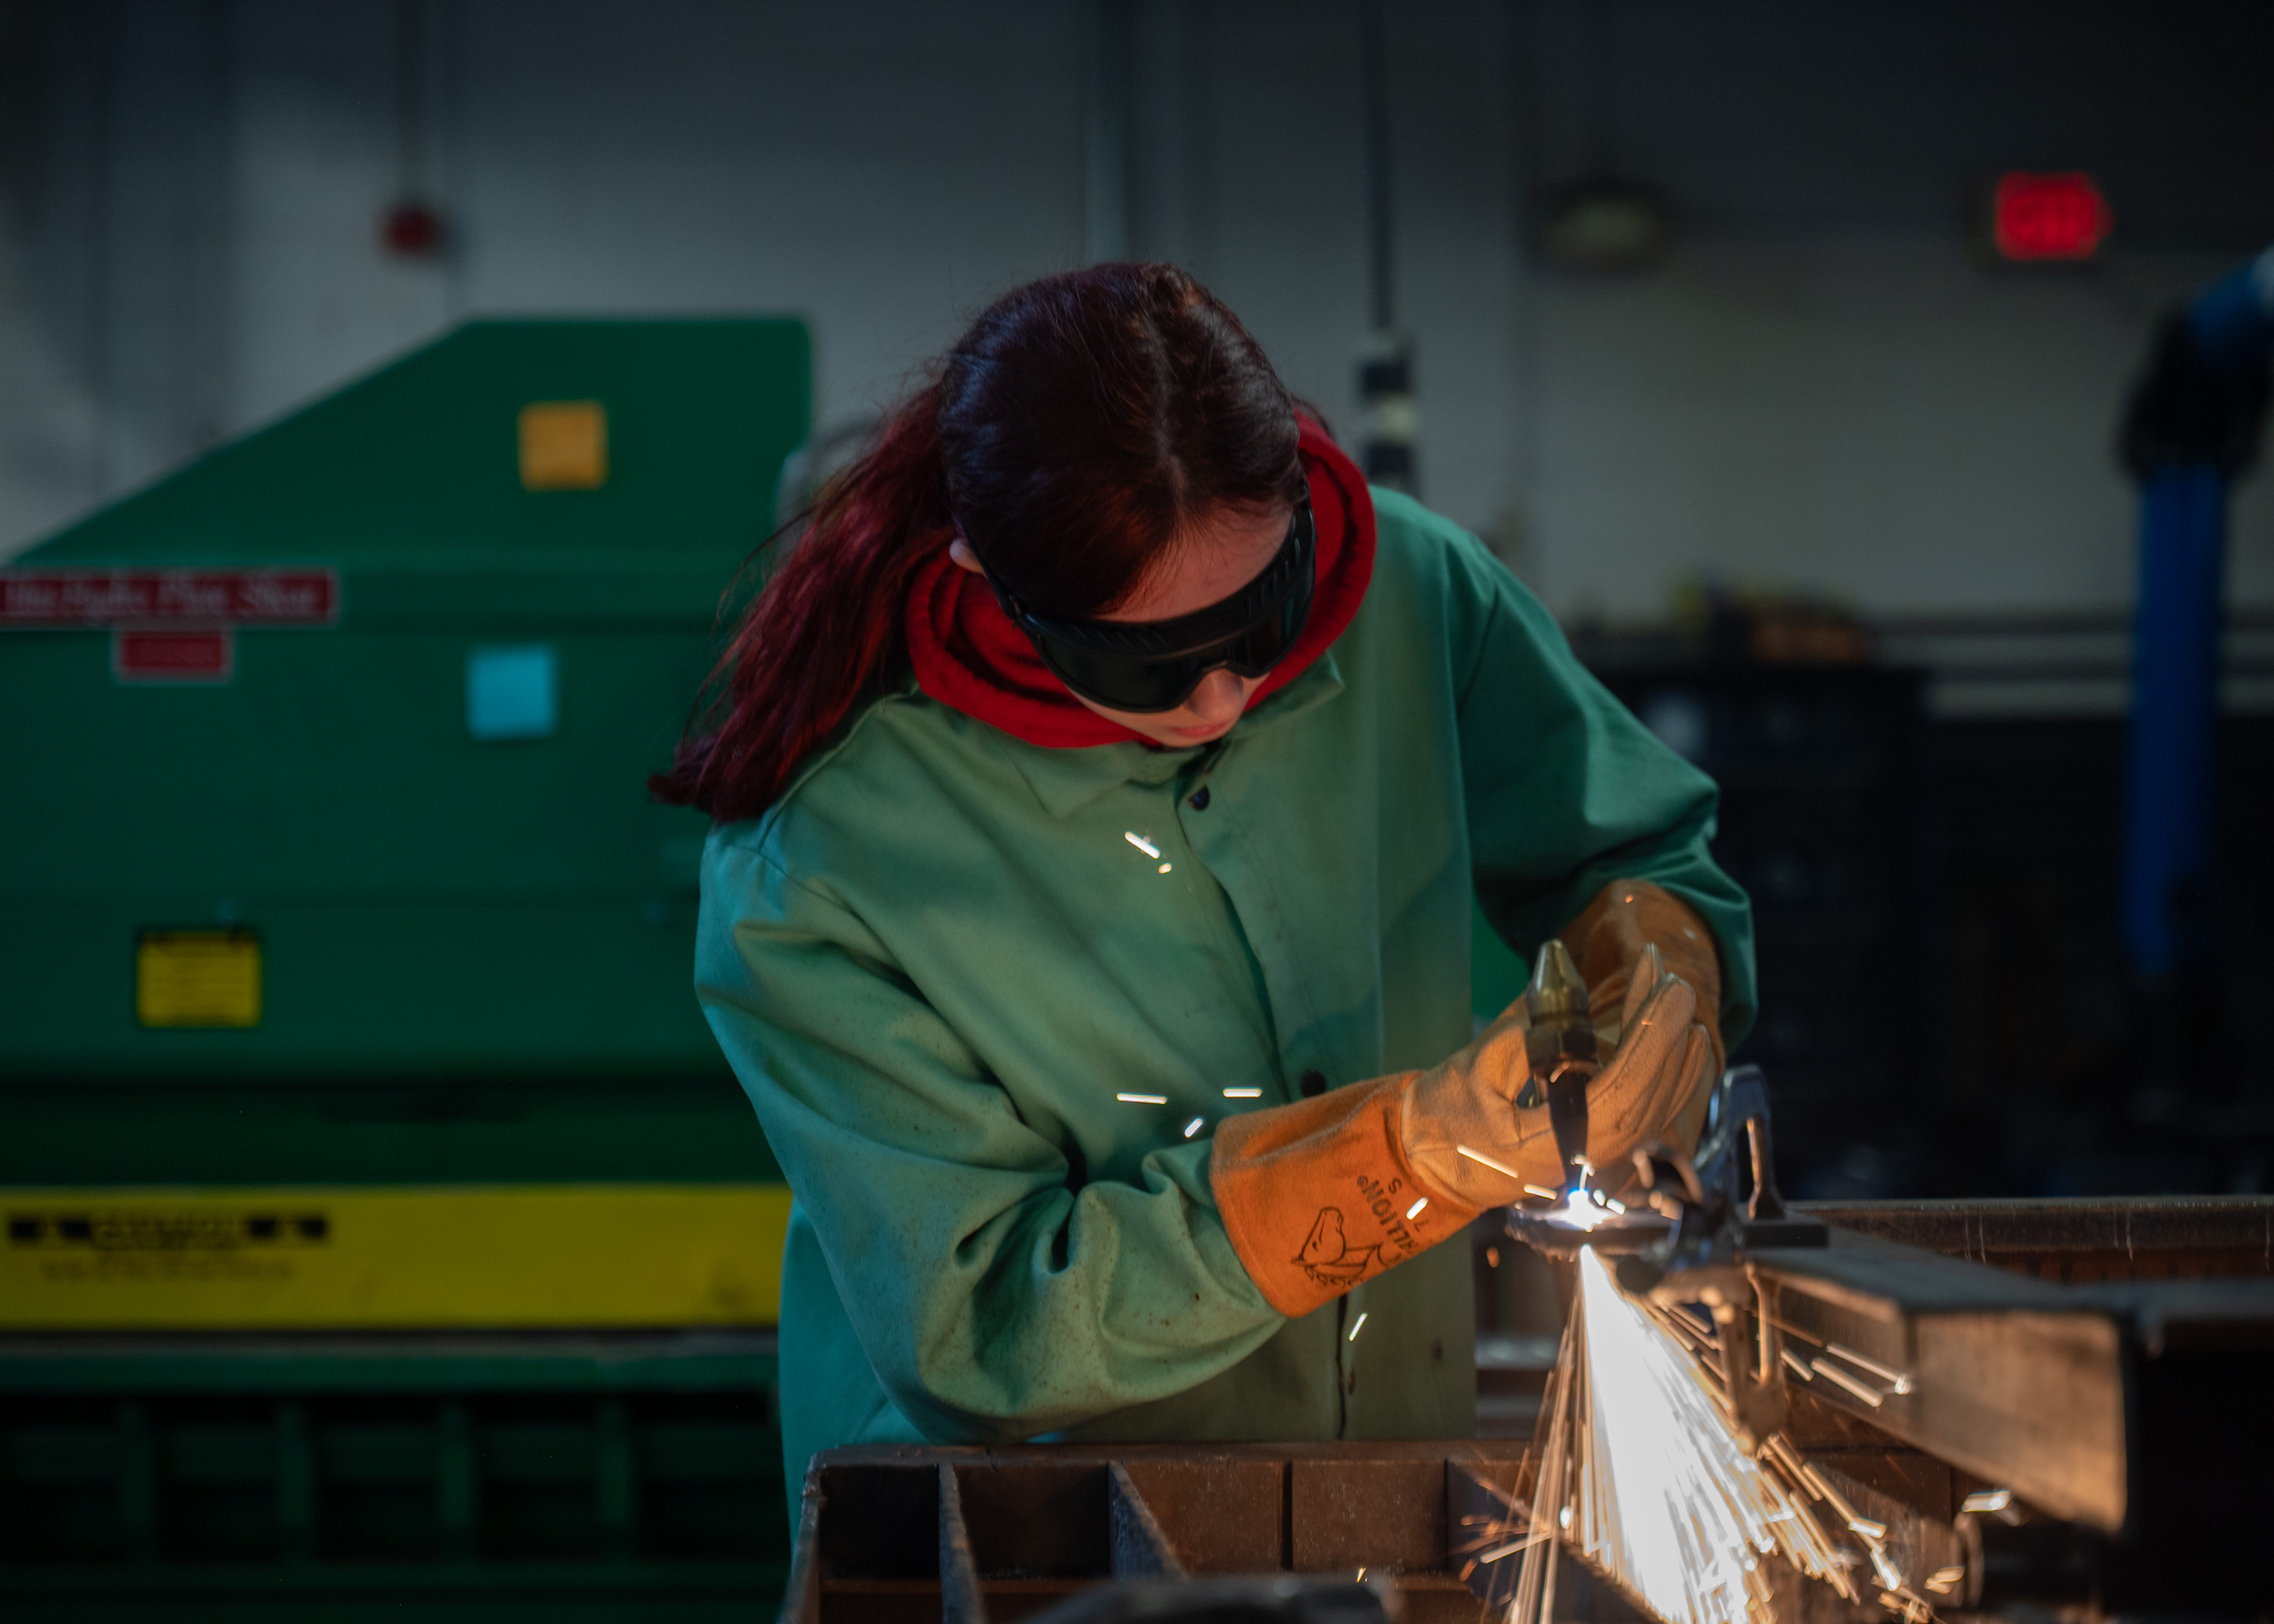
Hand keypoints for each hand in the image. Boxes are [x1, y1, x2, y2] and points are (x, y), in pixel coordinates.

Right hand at [1401, 945, 1714, 1206]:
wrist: (1427, 1168)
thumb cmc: (1443, 1122)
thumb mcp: (1476, 1071)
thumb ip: (1525, 1034)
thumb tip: (1563, 985)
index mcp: (1554, 1147)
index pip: (1622, 1093)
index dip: (1651, 1041)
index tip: (1669, 992)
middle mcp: (1586, 1161)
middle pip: (1647, 1098)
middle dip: (1666, 1036)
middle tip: (1674, 982)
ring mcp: (1594, 1160)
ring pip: (1653, 1108)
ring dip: (1672, 1053)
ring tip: (1676, 998)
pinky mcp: (1594, 1150)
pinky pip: (1643, 1114)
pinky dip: (1664, 1076)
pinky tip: (1678, 1044)